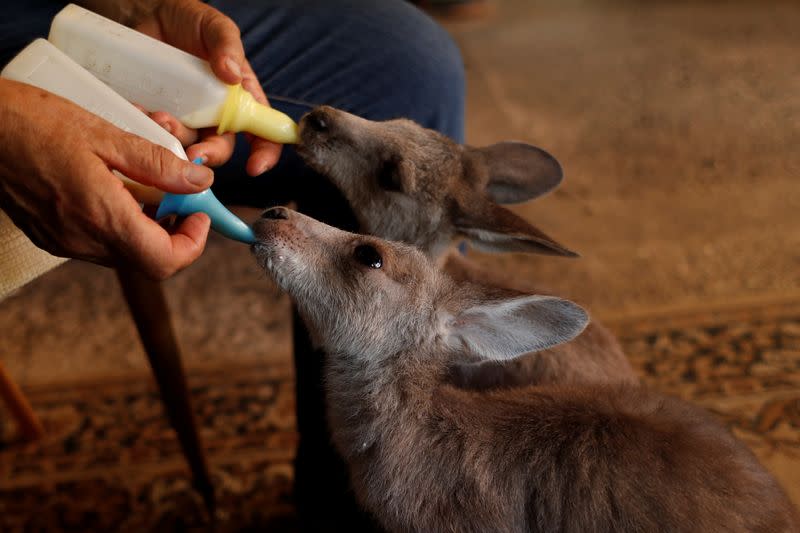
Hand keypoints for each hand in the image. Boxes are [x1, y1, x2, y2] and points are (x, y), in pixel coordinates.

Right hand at [0, 79, 213, 278]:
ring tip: (150, 188)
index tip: (200, 214)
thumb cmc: (30, 121)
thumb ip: (158, 164)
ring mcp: (64, 242)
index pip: (164, 260)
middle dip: (175, 233)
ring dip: (149, 228)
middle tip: (181, 198)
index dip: (193, 243)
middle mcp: (82, 239)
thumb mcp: (104, 134)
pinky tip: (118, 190)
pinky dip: (121, 224)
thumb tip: (200, 181)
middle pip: (149, 261)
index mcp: (100, 216)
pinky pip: (100, 242)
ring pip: (126, 253)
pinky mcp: (51, 236)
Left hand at [134, 0, 281, 175]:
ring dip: (175, 139)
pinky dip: (147, 129)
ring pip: (186, 144)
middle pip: (221, 148)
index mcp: (240, 99)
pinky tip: (140, 112)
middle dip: (210, 155)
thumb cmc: (192, 22)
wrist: (151, 15)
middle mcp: (215, 115)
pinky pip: (154, 132)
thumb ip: (227, 45)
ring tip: (160, 117)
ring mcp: (186, 118)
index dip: (264, 154)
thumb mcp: (215, 26)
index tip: (255, 167)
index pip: (262, 133)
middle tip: (194, 154)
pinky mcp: (158, 114)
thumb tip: (232, 74)